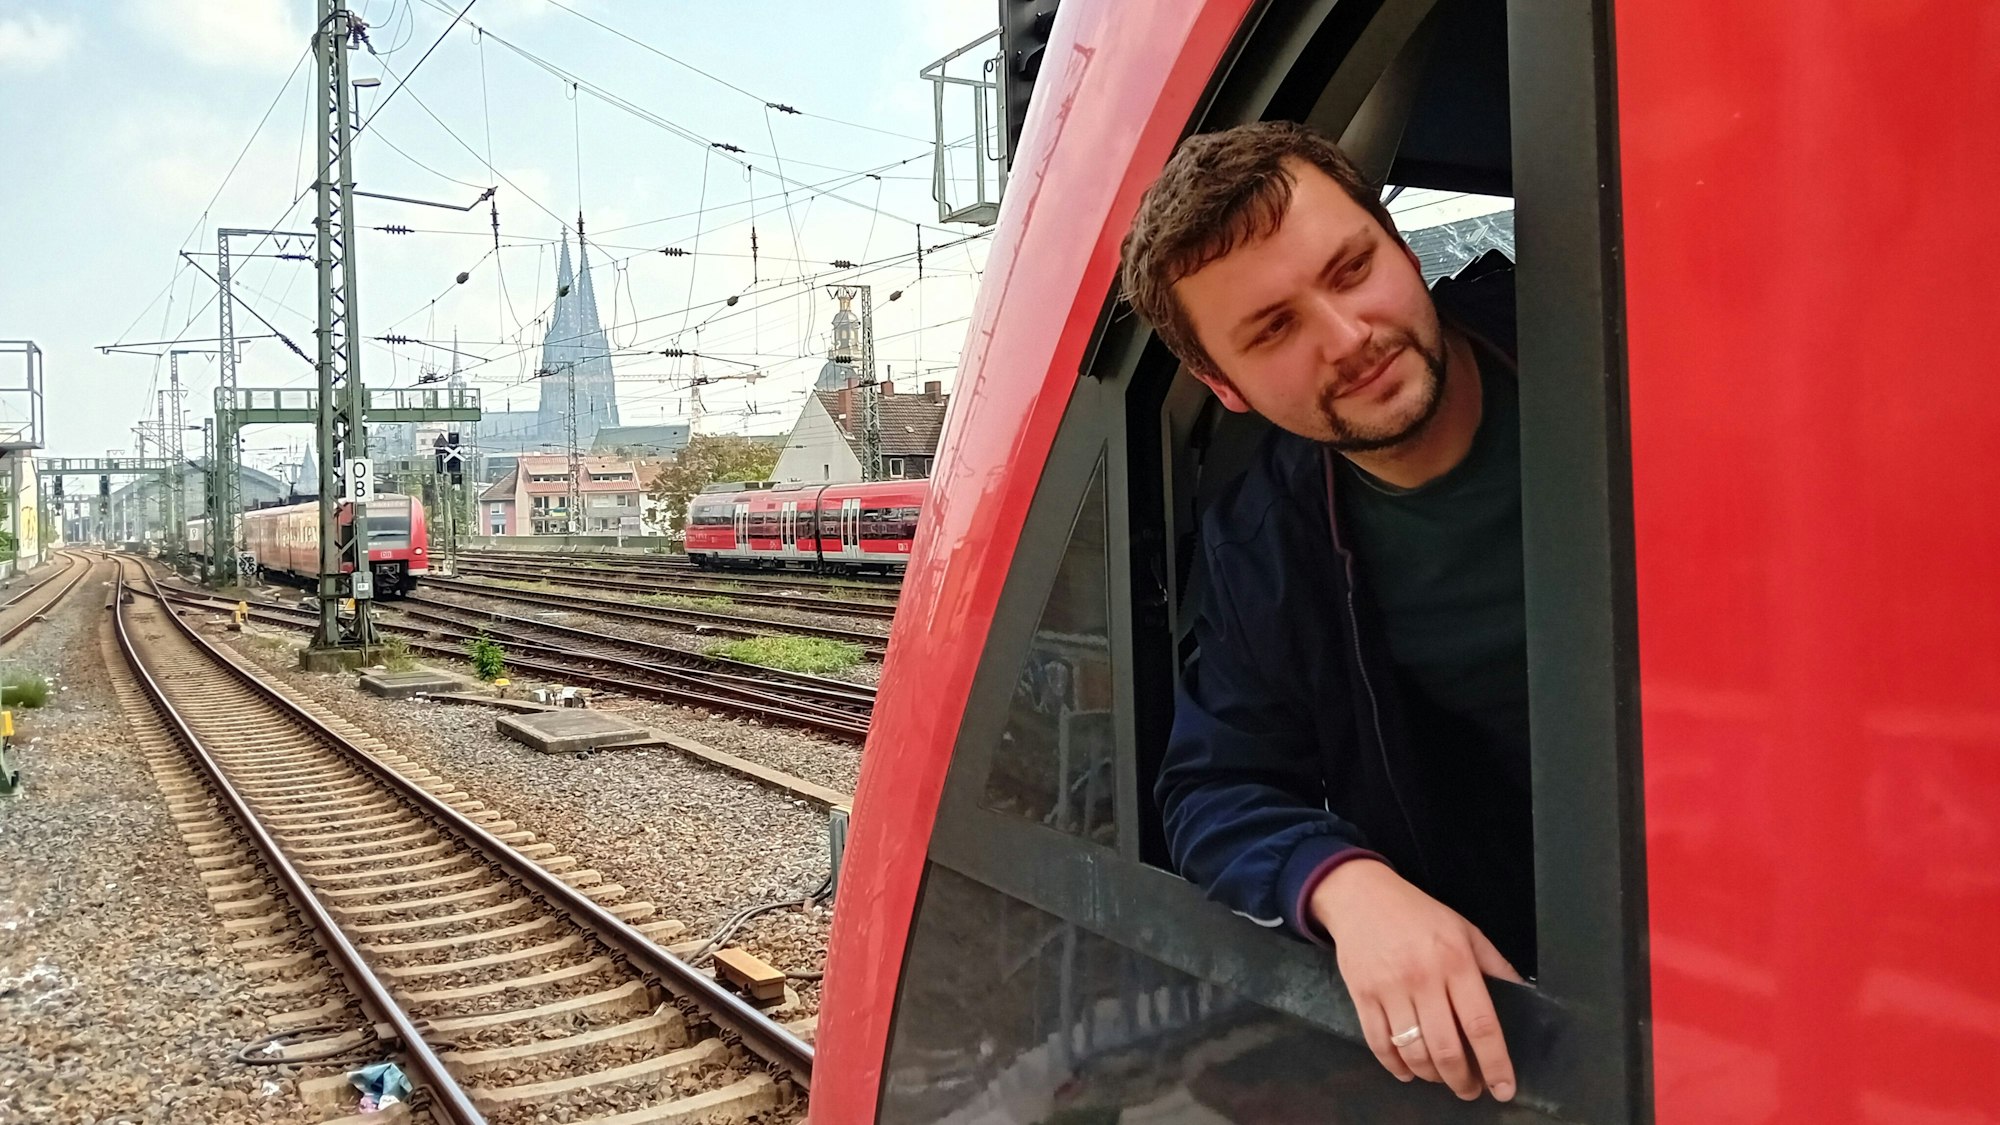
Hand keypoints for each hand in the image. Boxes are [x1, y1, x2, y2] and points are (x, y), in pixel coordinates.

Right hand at [1309, 858, 1523, 1100]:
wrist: (1360, 896)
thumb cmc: (1418, 914)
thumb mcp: (1465, 930)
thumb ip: (1495, 965)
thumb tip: (1523, 998)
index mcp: (1456, 962)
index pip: (1481, 1024)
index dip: (1495, 1063)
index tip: (1503, 1088)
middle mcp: (1423, 978)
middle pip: (1446, 1048)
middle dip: (1461, 1080)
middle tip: (1470, 1090)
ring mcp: (1389, 988)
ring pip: (1412, 1051)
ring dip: (1430, 1075)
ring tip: (1440, 1077)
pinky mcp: (1361, 995)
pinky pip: (1379, 1044)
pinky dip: (1395, 1066)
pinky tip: (1407, 1071)